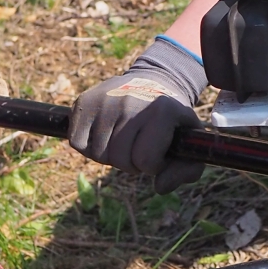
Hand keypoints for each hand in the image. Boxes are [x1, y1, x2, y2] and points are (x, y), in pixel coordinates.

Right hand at [69, 36, 206, 191]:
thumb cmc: (172, 120)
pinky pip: (78, 143)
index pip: (146, 161)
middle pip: (120, 160)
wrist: (154, 82)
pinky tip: (105, 135)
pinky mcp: (84, 102)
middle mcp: (131, 103)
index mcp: (161, 111)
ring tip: (124, 139)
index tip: (158, 153)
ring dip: (110, 156)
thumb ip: (187, 171)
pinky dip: (89, 147)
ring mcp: (104, 101)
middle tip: (139, 147)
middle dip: (131, 163)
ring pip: (98, 155)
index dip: (153, 165)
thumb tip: (159, 186)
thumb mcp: (189, 141)